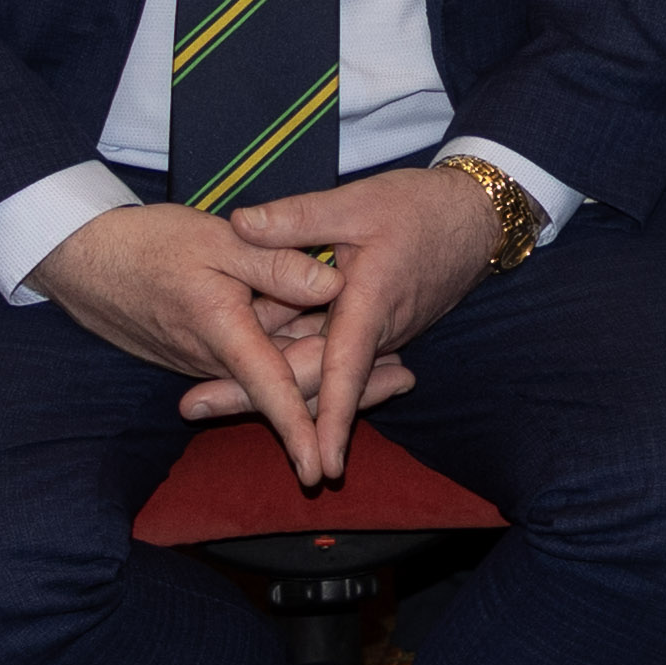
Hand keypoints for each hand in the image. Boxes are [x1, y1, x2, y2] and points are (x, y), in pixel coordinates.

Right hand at [30, 202, 402, 471]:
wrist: (85, 260)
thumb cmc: (148, 246)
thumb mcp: (217, 241)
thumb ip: (276, 262)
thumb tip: (332, 286)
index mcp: (221, 333)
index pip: (269, 389)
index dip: (299, 428)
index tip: (319, 467)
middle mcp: (217, 360)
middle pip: (289, 387)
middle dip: (346, 392)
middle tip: (406, 379)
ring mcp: (211, 360)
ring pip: (277, 377)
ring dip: (329, 373)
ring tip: (394, 368)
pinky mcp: (207, 352)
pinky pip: (260, 364)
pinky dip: (298, 357)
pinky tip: (331, 343)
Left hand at [201, 163, 507, 482]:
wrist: (472, 219)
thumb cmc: (419, 209)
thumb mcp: (357, 202)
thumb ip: (297, 217)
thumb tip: (240, 223)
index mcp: (371, 305)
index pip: (345, 370)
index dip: (331, 418)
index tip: (319, 461)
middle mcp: (375, 333)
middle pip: (316, 380)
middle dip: (261, 403)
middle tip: (193, 405)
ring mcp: (374, 337)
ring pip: (321, 375)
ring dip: (274, 391)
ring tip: (206, 399)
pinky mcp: (372, 333)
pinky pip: (331, 362)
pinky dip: (296, 371)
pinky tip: (252, 377)